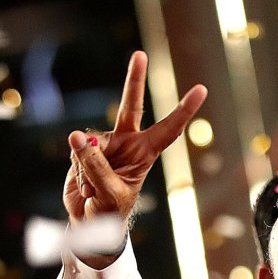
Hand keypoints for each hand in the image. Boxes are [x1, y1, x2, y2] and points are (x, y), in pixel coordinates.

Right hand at [64, 51, 207, 263]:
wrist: (90, 223)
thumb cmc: (110, 213)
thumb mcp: (108, 193)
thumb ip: (95, 166)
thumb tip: (78, 137)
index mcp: (145, 154)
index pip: (169, 129)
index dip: (184, 110)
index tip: (201, 89)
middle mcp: (128, 143)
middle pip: (130, 107)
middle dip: (134, 79)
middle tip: (140, 54)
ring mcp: (106, 145)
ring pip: (91, 143)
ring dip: (88, 168)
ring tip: (93, 191)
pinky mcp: (84, 149)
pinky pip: (76, 152)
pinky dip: (77, 172)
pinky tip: (83, 186)